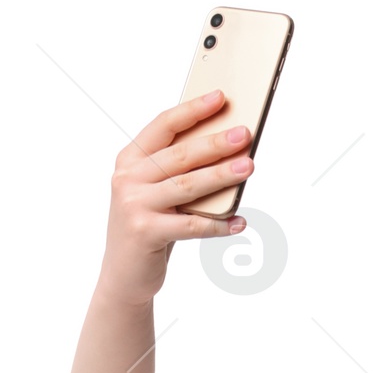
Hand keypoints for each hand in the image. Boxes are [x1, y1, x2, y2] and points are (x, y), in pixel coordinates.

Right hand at [99, 89, 255, 305]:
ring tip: (249, 166)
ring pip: (188, 186)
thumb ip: (178, 171)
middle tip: (244, 134)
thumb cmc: (149, 226)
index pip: (164, 125)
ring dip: (222, 176)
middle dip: (215, 143)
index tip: (220, 98)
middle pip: (180, 155)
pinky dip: (219, 225)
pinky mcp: (146, 233)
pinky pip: (192, 226)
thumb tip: (225, 149)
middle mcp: (128, 179)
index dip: (193, 110)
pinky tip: (240, 222)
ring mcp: (134, 205)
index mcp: (129, 160)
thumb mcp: (156, 193)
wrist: (124, 275)